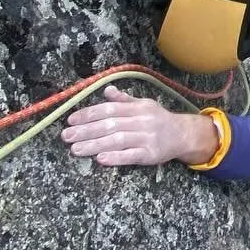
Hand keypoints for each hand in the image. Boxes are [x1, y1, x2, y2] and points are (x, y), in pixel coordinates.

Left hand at [62, 87, 220, 166]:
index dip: (89, 114)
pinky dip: (115, 157)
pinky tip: (100, 159)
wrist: (183, 134)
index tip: (71, 120)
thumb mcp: (143, 105)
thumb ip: (123, 100)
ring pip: (117, 140)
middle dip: (86, 130)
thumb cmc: (158, 119)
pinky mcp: (151, 154)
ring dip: (94, 144)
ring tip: (75, 149)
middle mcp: (142, 121)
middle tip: (66, 136)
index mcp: (137, 107)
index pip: (110, 109)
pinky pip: (131, 155)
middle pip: (110, 125)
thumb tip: (107, 90)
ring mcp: (146, 138)